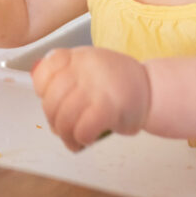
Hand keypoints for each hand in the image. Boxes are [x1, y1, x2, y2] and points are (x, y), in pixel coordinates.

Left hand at [32, 46, 150, 151]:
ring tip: (73, 139)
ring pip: (64, 118)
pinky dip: (80, 139)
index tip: (50, 99)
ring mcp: (97, 87)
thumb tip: (44, 98)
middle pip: (51, 99)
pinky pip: (81, 129)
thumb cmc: (117, 85)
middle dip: (53, 120)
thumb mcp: (90, 68)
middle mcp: (85, 68)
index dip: (42, 89)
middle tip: (62, 128)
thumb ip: (66, 76)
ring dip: (66, 135)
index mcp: (78, 56)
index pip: (45, 69)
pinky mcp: (108, 108)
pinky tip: (86, 139)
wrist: (153, 91)